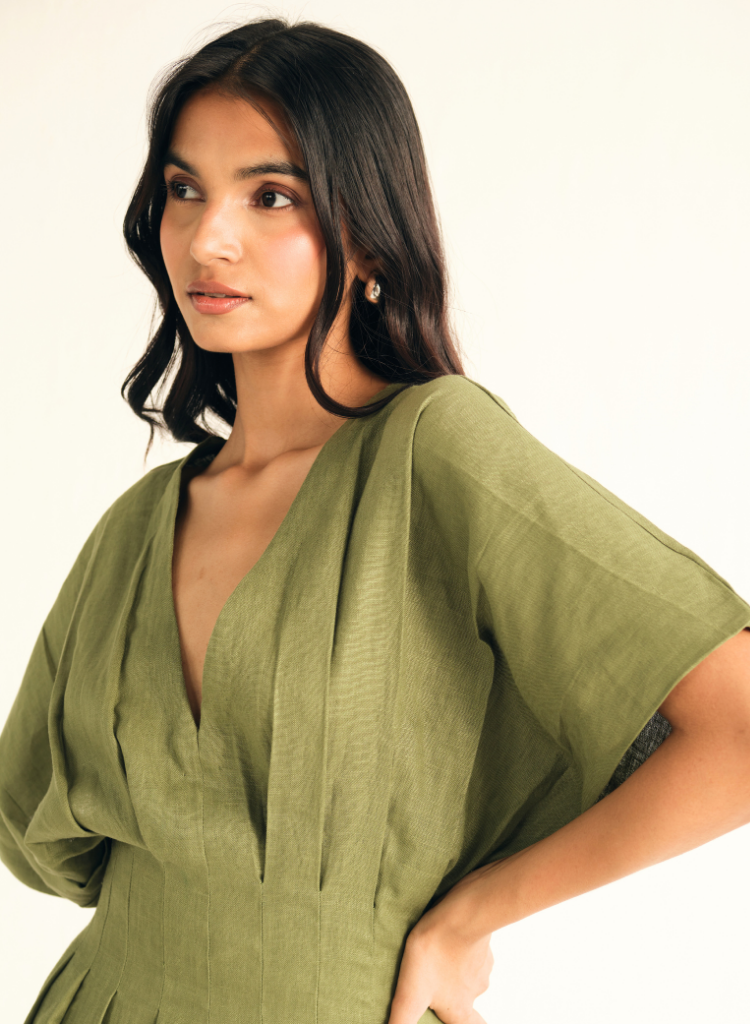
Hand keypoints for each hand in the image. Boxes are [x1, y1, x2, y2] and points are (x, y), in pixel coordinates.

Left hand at [386, 866, 496, 1023]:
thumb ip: (401, 1021)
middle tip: (435, 982)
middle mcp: (476, 991)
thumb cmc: (435, 952)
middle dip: (454, 995)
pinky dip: (463, 946)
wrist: (462, 913)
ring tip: (436, 954)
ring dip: (456, 968)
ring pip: (470, 974)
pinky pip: (473, 949)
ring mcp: (482, 965)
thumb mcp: (410, 995)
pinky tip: (448, 936)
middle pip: (467, 1000)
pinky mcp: (484, 942)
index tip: (457, 1019)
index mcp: (459, 1009)